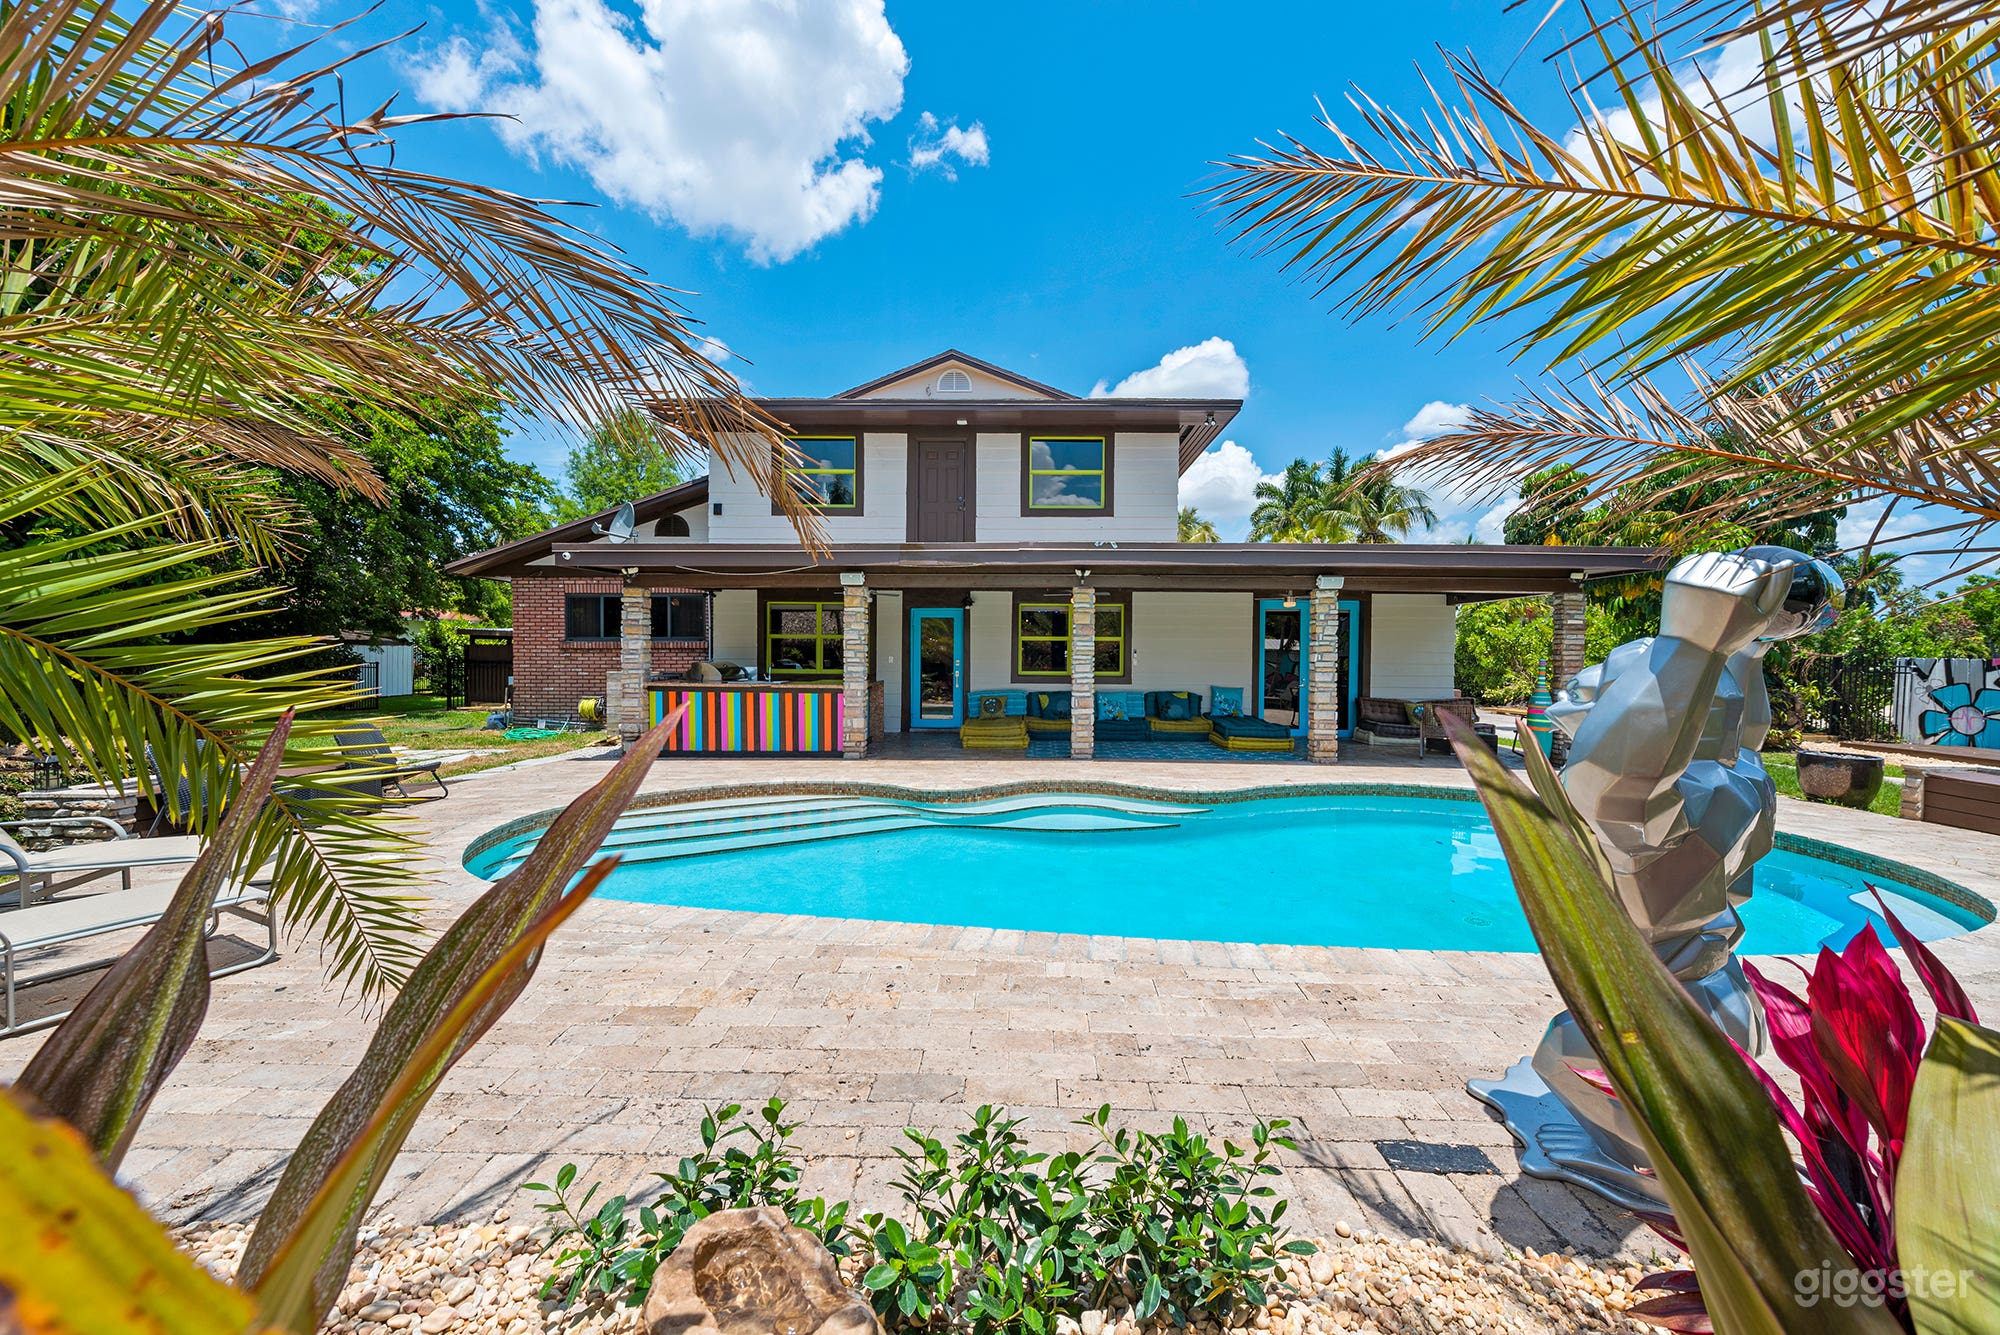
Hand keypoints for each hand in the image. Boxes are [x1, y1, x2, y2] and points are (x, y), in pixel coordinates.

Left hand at [1658, 550, 1800, 654]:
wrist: (1690, 648)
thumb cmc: (1731, 634)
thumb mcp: (1761, 618)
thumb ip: (1778, 590)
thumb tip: (1787, 560)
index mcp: (1740, 598)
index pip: (1760, 566)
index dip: (1760, 576)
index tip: (1753, 589)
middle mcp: (1715, 588)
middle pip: (1738, 561)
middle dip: (1740, 571)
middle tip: (1735, 589)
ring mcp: (1691, 582)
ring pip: (1718, 556)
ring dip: (1722, 564)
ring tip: (1721, 583)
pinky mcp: (1674, 579)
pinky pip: (1696, 557)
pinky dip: (1703, 564)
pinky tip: (1706, 580)